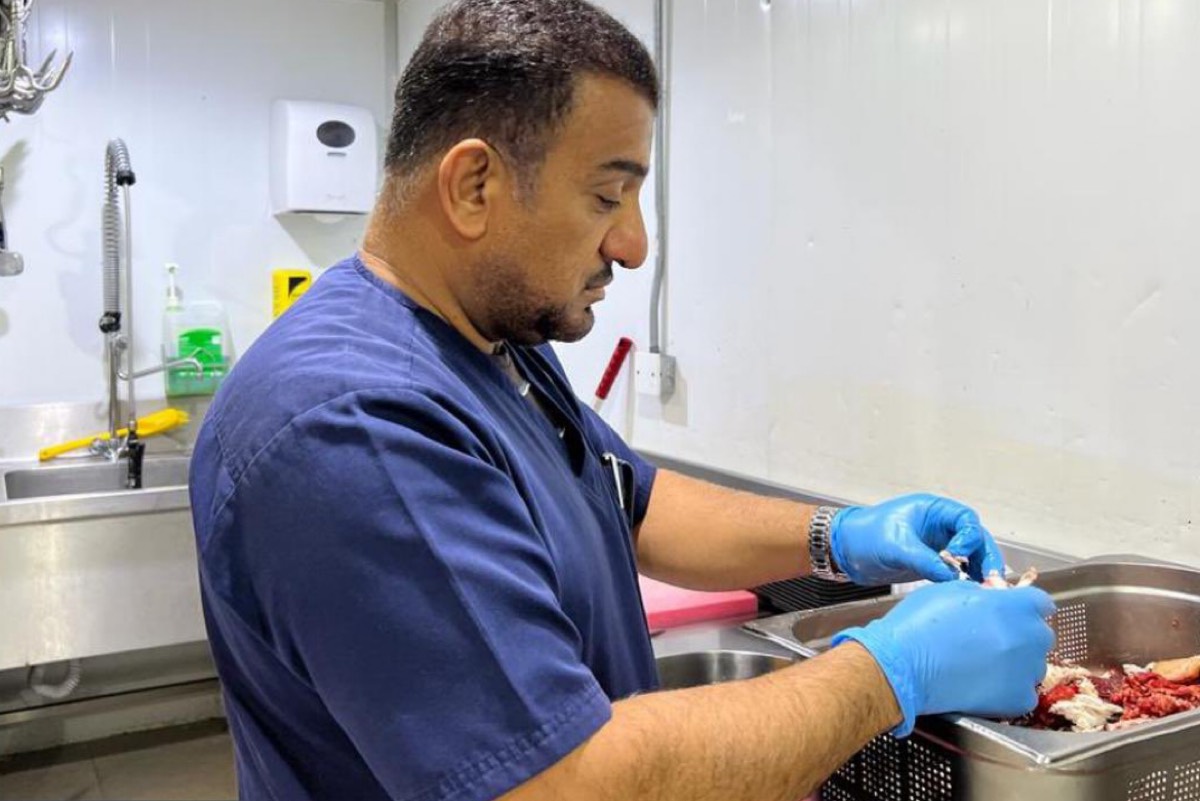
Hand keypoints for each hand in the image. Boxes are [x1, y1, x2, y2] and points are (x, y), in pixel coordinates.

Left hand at [829, 493, 1004, 585]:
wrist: (845, 551)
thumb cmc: (864, 535)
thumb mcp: (895, 545)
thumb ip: (924, 559)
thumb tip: (951, 575)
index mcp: (932, 510)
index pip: (965, 520)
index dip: (969, 537)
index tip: (959, 555)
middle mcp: (940, 526)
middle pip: (975, 539)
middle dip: (985, 557)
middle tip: (991, 578)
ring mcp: (939, 545)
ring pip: (971, 556)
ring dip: (980, 571)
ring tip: (987, 589)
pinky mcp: (934, 563)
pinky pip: (958, 570)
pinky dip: (967, 579)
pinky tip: (971, 591)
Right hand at [833, 581, 1055, 735]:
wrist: (902, 666)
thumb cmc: (919, 624)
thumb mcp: (950, 590)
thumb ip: (982, 595)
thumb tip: (991, 602)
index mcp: (1014, 605)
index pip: (1042, 603)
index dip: (1025, 607)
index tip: (1013, 614)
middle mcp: (1029, 636)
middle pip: (1039, 634)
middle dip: (1021, 635)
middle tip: (991, 640)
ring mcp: (1026, 670)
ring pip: (1033, 665)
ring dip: (1016, 663)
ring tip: (982, 665)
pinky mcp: (1019, 699)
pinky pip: (1024, 692)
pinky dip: (1009, 690)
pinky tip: (983, 685)